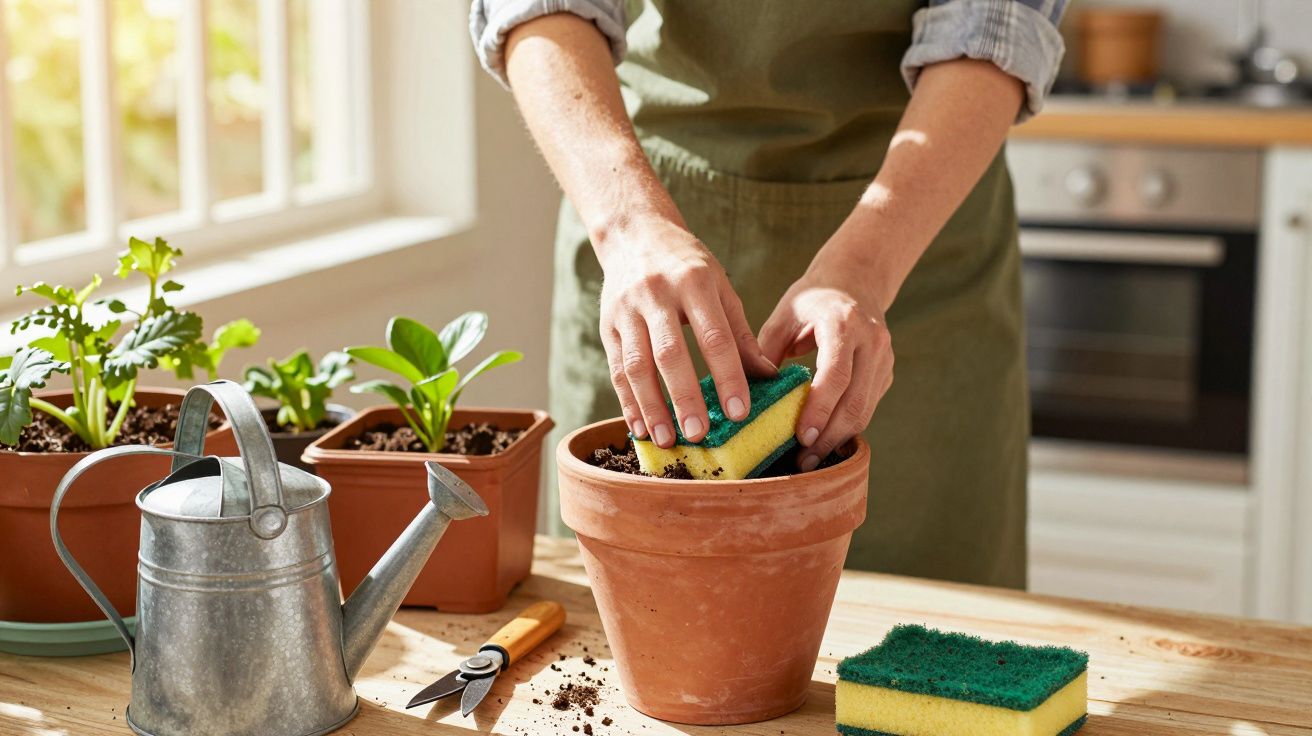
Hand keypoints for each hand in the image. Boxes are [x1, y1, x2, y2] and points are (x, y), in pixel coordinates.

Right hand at [597, 217, 776, 447]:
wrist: (636, 235)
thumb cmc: (689, 267)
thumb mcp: (720, 288)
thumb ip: (739, 333)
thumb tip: (767, 377)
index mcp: (695, 283)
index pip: (714, 337)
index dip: (727, 376)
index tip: (740, 412)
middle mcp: (657, 294)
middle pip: (670, 353)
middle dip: (684, 398)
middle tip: (700, 435)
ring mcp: (627, 309)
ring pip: (636, 365)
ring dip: (651, 406)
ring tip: (667, 440)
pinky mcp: (607, 324)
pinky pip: (616, 368)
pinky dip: (627, 401)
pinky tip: (640, 428)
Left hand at [758, 250, 893, 470]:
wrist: (856, 280)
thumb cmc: (811, 299)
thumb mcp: (783, 315)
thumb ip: (766, 351)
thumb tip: (747, 394)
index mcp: (843, 323)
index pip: (835, 374)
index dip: (819, 409)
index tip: (800, 437)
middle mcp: (871, 341)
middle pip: (855, 401)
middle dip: (828, 437)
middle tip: (802, 461)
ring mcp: (884, 358)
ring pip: (865, 411)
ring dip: (838, 439)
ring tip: (810, 459)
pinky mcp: (886, 372)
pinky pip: (867, 407)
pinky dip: (846, 428)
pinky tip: (824, 442)